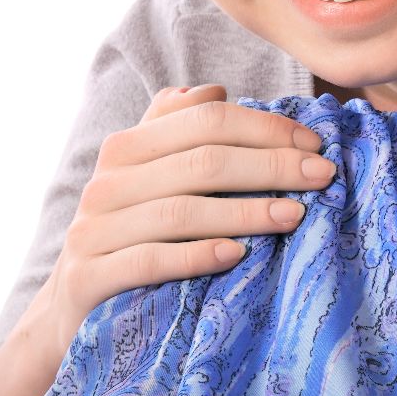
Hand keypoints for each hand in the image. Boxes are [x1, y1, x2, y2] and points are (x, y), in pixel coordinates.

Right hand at [35, 84, 333, 357]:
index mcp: (129, 146)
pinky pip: (149, 261)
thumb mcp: (152, 175)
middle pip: (204, 162)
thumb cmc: (135, 231)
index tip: (315, 144)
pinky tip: (237, 255)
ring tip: (296, 215)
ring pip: (181, 212)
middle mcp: (108, 182)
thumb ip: (179, 128)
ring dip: (247, 212)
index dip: (267, 128)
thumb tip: (216, 90)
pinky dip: (196, 255)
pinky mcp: (88, 277)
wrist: (74, 305)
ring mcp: (93, 230)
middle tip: (322, 176)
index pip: (207, 120)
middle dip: (272, 165)